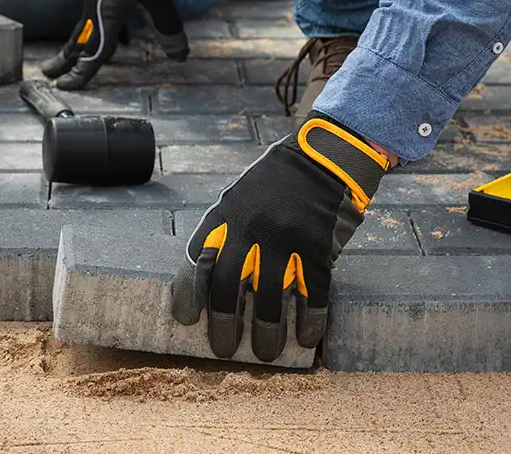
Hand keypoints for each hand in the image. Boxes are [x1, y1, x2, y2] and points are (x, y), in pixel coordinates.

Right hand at [40, 0, 189, 89]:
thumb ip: (167, 26)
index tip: (64, 86)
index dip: (80, 73)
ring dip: (80, 46)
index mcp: (106, 16)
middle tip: (48, 73)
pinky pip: (98, 17)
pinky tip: (122, 36)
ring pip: (86, 29)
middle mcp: (95, 9)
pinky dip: (104, 32)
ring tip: (77, 59)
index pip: (92, 52)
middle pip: (76, 41)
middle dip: (63, 60)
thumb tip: (179, 56)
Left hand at [171, 112, 391, 361]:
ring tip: (264, 354)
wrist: (324, 157)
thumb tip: (209, 280)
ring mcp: (286, 239)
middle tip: (223, 350)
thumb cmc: (276, 183)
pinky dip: (309, 319)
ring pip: (269, 297)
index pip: (198, 259)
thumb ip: (224, 232)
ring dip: (266, 331)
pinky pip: (312, 293)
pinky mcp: (319, 247)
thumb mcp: (239, 197)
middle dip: (224, 323)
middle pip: (230, 286)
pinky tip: (306, 337)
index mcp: (226, 215)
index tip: (186, 319)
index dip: (189, 292)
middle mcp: (251, 229)